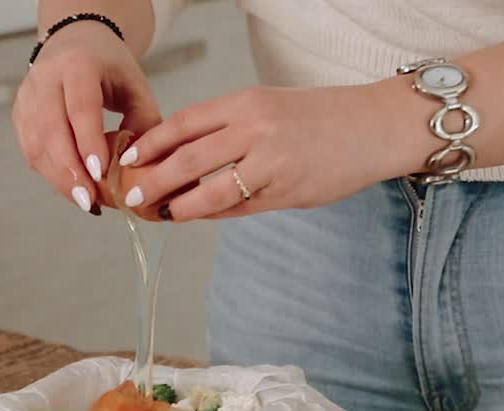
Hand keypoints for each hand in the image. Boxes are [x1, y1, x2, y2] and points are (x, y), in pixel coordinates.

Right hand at [12, 22, 161, 214]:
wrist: (76, 42)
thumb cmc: (109, 67)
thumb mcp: (135, 86)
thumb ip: (144, 121)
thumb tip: (142, 164)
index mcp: (78, 64)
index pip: (80, 107)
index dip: (88, 142)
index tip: (100, 174)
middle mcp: (45, 78)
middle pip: (51, 131)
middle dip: (70, 171)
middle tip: (89, 201)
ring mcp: (27, 96)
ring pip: (35, 145)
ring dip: (59, 178)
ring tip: (85, 201)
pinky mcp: (19, 113)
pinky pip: (30, 150)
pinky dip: (50, 173)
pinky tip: (72, 188)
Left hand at [117, 85, 389, 220]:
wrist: (375, 127)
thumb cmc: (320, 117)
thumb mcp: (270, 106)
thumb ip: (230, 128)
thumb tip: (184, 155)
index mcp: (247, 103)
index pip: (185, 123)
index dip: (151, 143)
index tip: (128, 157)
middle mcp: (256, 129)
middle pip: (189, 159)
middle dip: (154, 180)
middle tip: (133, 195)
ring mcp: (272, 163)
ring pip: (212, 191)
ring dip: (182, 206)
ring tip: (164, 213)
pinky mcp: (287, 192)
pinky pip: (240, 208)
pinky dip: (216, 213)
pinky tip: (202, 215)